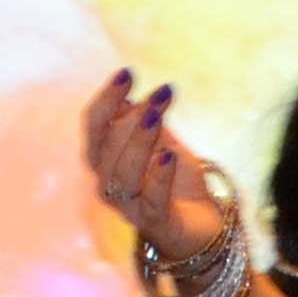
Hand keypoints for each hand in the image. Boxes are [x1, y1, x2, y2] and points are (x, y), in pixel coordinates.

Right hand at [82, 68, 233, 265]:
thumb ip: (150, 123)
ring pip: (123, 171)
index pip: (95, 124)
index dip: (107, 98)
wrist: (202, 222)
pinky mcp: (152, 222)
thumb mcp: (165, 143)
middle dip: (131, 116)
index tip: (127, 73)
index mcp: (103, 157)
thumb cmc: (176, 179)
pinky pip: (151, 199)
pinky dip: (158, 177)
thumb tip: (134, 99)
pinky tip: (169, 156)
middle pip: (107, 145)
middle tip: (160, 94)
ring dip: (140, 141)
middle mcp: (106, 181)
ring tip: (157, 117)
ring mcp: (126, 205)